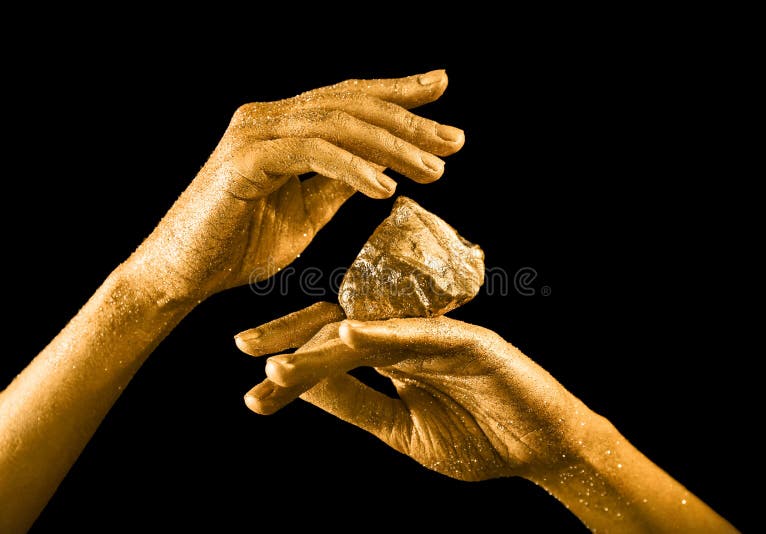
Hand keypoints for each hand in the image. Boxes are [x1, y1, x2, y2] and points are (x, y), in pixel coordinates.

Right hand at [124, 71, 463, 303]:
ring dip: (393, 146)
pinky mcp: (245, 161)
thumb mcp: (307, 211)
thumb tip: (384, 164)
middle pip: (352, 105)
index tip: (441, 90)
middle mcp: (268, 117)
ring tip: (434, 169)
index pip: (349, 99)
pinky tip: (386, 188)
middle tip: (455, 140)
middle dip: (410, 120)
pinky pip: (312, 154)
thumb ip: (339, 183)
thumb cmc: (240, 244)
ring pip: (338, 124)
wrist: (182, 274)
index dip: (397, 92)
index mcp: (283, 125)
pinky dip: (353, 168)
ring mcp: (255, 134)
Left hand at [236, 303, 591, 481]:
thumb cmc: (480, 440)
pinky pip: (422, 335)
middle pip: (341, 327)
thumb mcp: (403, 430)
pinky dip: (384, 336)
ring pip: (372, 331)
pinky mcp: (471, 343)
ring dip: (324, 345)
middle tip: (244, 347)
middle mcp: (409, 339)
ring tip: (279, 361)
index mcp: (393, 357)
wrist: (544, 451)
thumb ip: (357, 405)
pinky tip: (347, 340)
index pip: (333, 349)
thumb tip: (299, 385)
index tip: (252, 385)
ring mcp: (439, 336)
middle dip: (291, 339)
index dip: (294, 363)